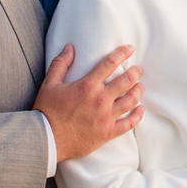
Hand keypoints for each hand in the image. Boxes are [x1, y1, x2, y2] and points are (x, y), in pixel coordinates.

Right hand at [35, 44, 143, 161]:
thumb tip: (69, 47)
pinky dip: (137, 115)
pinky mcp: (107, 132)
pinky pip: (129, 123)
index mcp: (88, 85)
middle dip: (135, 72)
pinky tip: (140, 109)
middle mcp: (100, 99)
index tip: (130, 49)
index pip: (110, 63)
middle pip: (126, 81)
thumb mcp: (49, 84)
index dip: (122, 53)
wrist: (46, 140)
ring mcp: (106, 117)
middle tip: (138, 69)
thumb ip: (60, 63)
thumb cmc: (46, 111)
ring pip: (131, 100)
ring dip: (138, 90)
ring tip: (140, 86)